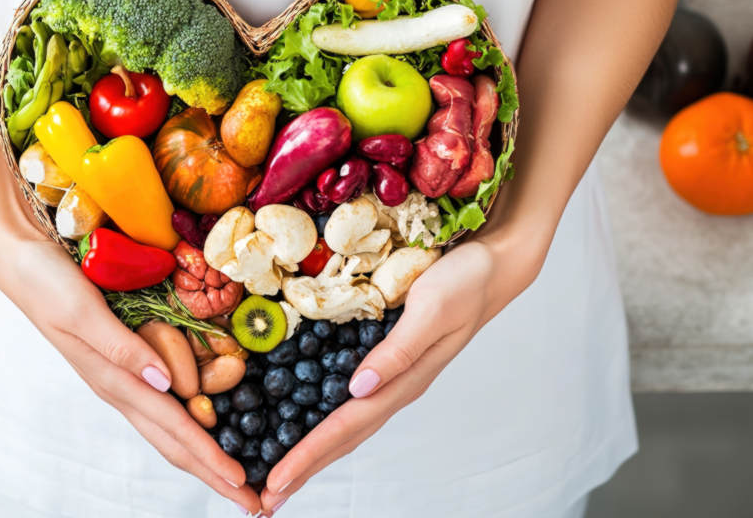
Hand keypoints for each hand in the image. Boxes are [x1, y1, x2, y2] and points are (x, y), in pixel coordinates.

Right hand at [0, 222, 261, 513]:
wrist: (19, 260)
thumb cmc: (47, 282)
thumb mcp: (82, 311)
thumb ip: (121, 347)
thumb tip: (164, 384)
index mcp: (113, 379)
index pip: (172, 427)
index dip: (209, 458)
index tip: (242, 483)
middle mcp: (119, 385)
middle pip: (172, 440)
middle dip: (212, 472)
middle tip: (252, 501)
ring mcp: (120, 375)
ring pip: (168, 426)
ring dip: (201, 455)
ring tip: (231, 476)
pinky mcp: (122, 357)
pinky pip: (162, 400)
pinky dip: (188, 423)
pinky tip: (203, 425)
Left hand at [260, 234, 542, 514]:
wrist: (492, 265)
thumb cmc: (465, 283)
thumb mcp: (432, 309)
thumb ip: (398, 351)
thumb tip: (359, 388)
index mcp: (404, 380)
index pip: (347, 426)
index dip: (309, 455)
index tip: (277, 481)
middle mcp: (395, 385)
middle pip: (343, 437)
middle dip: (304, 467)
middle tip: (267, 499)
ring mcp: (391, 375)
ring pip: (345, 423)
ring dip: (313, 451)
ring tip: (283, 475)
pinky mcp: (385, 357)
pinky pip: (347, 397)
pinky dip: (320, 417)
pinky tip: (303, 422)